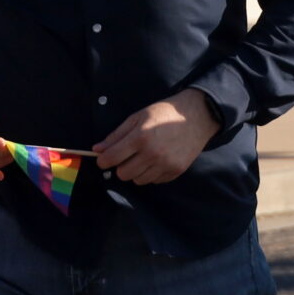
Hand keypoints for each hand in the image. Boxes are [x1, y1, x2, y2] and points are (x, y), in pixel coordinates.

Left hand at [93, 89, 218, 185]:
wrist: (196, 116)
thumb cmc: (164, 113)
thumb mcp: (137, 117)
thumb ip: (116, 135)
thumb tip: (97, 150)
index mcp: (140, 137)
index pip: (111, 158)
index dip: (103, 160)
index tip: (104, 159)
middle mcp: (152, 153)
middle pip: (123, 174)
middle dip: (120, 166)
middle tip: (127, 157)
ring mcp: (165, 164)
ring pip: (138, 180)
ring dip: (136, 171)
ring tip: (143, 157)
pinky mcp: (176, 170)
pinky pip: (154, 181)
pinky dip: (151, 173)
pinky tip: (157, 160)